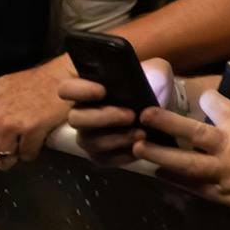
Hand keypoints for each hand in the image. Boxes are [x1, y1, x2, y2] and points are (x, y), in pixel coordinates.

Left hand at [0, 59, 73, 170]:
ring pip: (6, 161)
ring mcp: (12, 128)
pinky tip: (36, 140)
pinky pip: (27, 156)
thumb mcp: (0, 84)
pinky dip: (32, 152)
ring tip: (22, 143)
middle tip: (9, 147)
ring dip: (15, 156)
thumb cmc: (31, 82)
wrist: (60, 78)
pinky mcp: (32, 132)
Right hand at [61, 59, 181, 166]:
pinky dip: (121, 156)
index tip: (102, 91)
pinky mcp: (99, 154)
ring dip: (116, 139)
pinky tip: (139, 148)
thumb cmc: (152, 86)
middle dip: (103, 117)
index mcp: (87, 88)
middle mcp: (81, 113)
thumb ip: (150, 69)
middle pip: (75, 119)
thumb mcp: (155, 71)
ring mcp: (88, 135)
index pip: (67, 89)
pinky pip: (103, 159)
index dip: (80, 91)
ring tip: (141, 134)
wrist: (163, 110)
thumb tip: (150, 75)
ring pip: (89, 142)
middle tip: (130, 115)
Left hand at [129, 92, 229, 219]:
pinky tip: (161, 177)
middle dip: (166, 123)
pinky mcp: (227, 197)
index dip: (208, 102)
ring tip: (137, 148)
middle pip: (192, 132)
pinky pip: (196, 188)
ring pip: (185, 164)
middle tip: (144, 115)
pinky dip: (178, 182)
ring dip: (160, 156)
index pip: (218, 106)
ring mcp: (226, 174)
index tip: (201, 100)